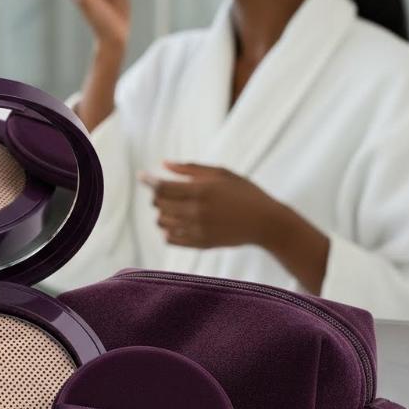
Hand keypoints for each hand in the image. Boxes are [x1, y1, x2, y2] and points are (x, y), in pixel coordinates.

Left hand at [138, 161, 279, 248]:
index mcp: (202, 190)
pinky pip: (171, 239)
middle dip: (157, 196)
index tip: (142, 176)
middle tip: (165, 191)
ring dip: (162, 213)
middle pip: (159, 204)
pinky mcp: (201, 244)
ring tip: (172, 208)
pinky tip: (175, 224)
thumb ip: (191, 169)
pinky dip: (167, 231)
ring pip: (162, 222)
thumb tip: (164, 164)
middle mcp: (197, 211)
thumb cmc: (245, 193)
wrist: (267, 223)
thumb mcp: (221, 174)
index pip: (163, 187)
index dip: (148, 181)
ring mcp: (198, 230)